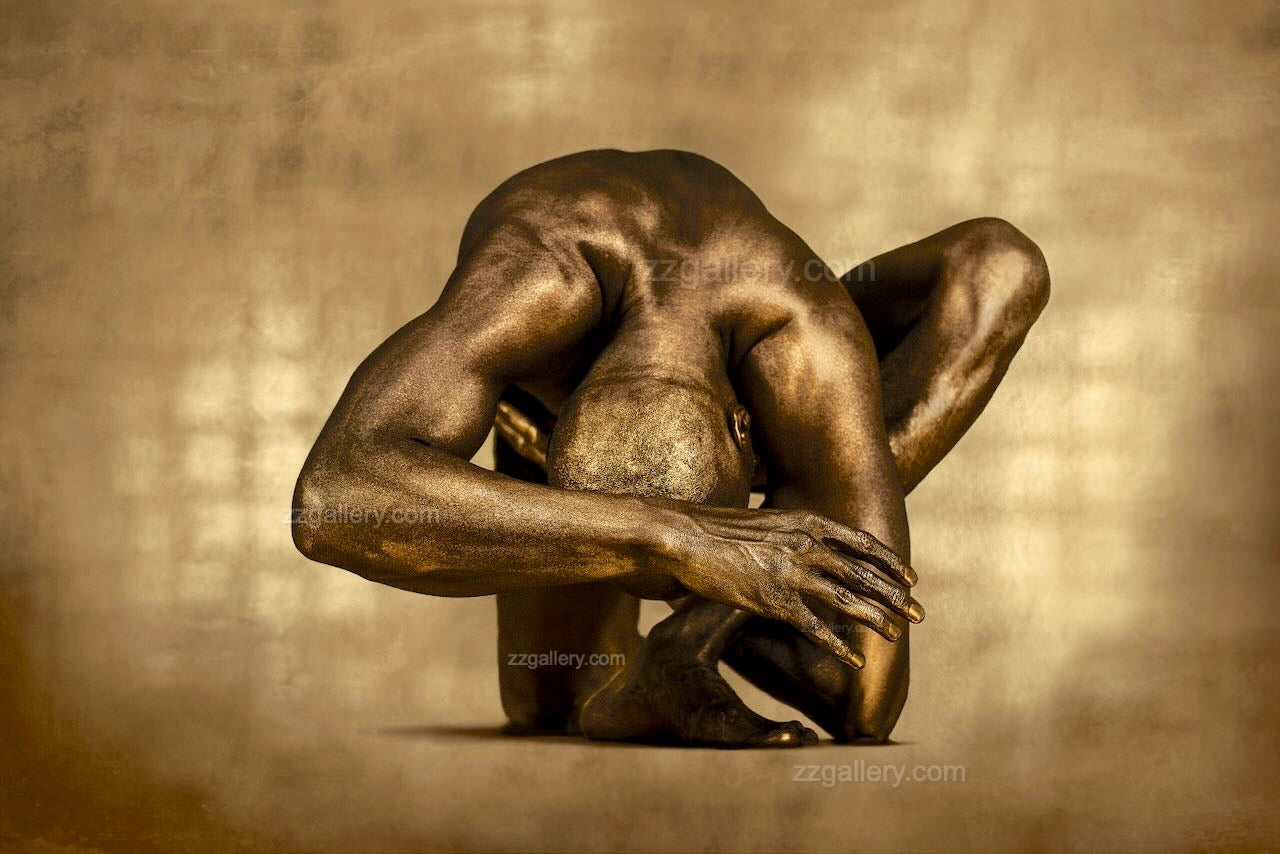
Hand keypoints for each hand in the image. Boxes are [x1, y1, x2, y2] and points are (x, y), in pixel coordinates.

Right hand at [644, 502, 922, 668]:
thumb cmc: (717, 531)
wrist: (684, 537)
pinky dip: (839, 646)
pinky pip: (815, 627)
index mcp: (806, 521)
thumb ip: (793, 534)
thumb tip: (812, 547)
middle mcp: (805, 544)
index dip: (889, 563)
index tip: (911, 579)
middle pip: (863, 572)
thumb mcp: (765, 523)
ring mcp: (791, 571)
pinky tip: (856, 660)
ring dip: (877, 618)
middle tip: (919, 614)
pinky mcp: (773, 599)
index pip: (862, 543)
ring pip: (847, 599)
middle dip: (895, 595)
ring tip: (897, 635)